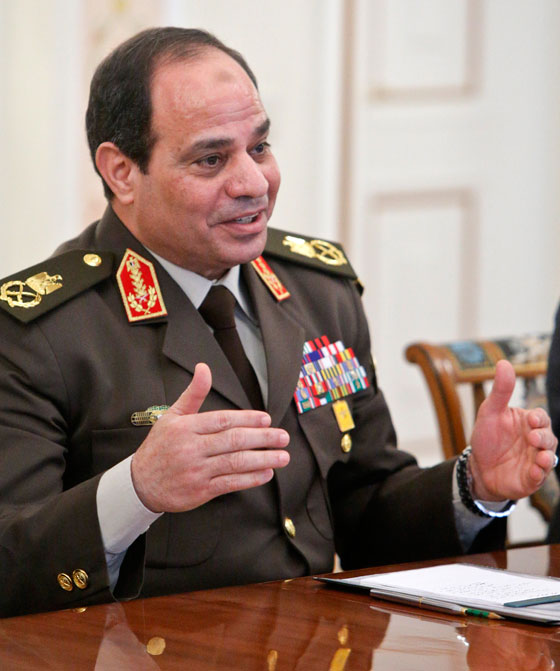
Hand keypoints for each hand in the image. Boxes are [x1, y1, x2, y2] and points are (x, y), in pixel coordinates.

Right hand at [130, 363, 289, 512]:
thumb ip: (193, 393)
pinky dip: (250, 479)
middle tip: (283, 437)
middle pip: (233, 441)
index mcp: (186, 427)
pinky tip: (266, 473)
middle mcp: (192, 448)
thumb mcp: (172, 415)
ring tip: (282, 456)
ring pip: (235, 463)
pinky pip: (230, 483)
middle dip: (262, 438)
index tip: (266, 419)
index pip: (222, 420)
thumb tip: (204, 367)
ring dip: (262, 459)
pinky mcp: (200, 491)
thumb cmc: (160, 446)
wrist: (140, 483)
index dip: (247, 419)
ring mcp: (197, 470)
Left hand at [469, 360, 556, 500]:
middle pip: (549, 438)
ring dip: (546, 458)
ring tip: (540, 457)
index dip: (539, 418)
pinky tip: (534, 472)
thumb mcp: (490, 412)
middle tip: (532, 437)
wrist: (477, 467)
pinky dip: (538, 475)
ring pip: (549, 458)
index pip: (541, 418)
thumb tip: (504, 363)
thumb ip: (500, 391)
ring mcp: (535, 461)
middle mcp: (536, 442)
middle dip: (543, 438)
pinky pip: (539, 478)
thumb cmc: (487, 437)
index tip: (531, 419)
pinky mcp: (530, 479)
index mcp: (529, 424)